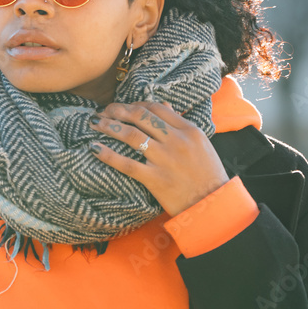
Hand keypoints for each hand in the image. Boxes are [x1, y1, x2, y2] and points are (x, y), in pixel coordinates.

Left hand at [88, 101, 229, 216]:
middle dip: (117, 111)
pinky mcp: (156, 179)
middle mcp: (177, 141)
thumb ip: (181, 124)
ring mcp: (165, 160)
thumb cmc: (207, 173)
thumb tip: (163, 105)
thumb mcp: (200, 143)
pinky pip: (127, 164)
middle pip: (140, 117)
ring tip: (94, 123)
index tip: (122, 107)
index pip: (156, 108)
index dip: (134, 104)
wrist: (213, 204)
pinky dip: (108, 155)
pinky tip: (94, 148)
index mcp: (189, 130)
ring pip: (131, 136)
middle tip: (103, 112)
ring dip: (109, 127)